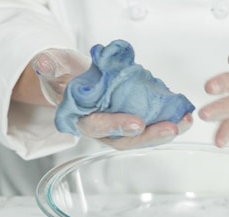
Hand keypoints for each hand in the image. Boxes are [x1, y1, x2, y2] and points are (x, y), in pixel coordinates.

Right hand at [33, 49, 191, 149]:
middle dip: (149, 136)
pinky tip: (184, 116)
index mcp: (80, 119)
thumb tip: (43, 63)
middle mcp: (101, 129)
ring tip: (185, 122)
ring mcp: (118, 128)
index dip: (117, 125)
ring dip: (165, 132)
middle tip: (171, 127)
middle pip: (125, 141)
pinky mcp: (133, 121)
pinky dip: (168, 122)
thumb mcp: (53, 67)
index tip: (137, 122)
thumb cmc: (65, 78)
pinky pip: (151, 126)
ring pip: (142, 137)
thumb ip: (49, 66)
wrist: (73, 81)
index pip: (97, 126)